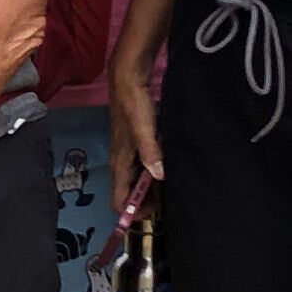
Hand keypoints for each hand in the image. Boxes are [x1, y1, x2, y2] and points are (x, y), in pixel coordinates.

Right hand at [106, 61, 164, 207]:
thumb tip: (159, 177)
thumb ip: (151, 153)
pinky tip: (168, 166)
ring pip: (137, 182)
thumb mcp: (144, 128)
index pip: (119, 202)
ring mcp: (127, 155)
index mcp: (119, 164)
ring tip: (172, 183)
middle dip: (147, 201)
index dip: (135, 212)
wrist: (128, 79)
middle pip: (129, 195)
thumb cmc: (133, 103)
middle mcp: (120, 163)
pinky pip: (142, 169)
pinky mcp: (134, 146)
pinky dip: (154, 173)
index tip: (156, 209)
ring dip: (151, 188)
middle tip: (170, 197)